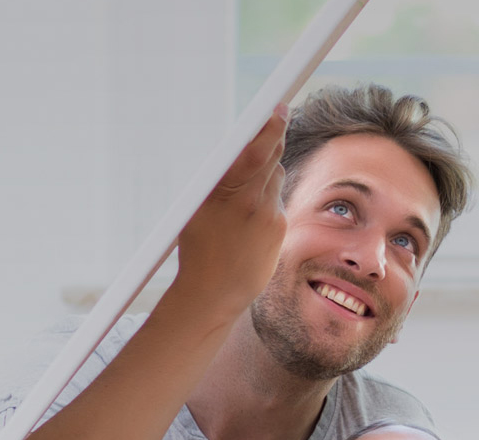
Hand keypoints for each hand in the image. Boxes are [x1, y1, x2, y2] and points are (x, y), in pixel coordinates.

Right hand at [174, 104, 289, 310]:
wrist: (215, 292)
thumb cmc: (200, 247)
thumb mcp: (199, 208)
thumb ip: (222, 179)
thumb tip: (241, 149)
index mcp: (223, 193)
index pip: (254, 152)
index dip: (270, 127)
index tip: (279, 108)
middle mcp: (249, 202)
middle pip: (271, 155)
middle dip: (273, 136)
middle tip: (277, 113)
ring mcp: (268, 215)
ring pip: (275, 173)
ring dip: (266, 167)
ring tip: (248, 181)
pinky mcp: (280, 227)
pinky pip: (277, 196)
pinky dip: (267, 194)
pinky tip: (250, 213)